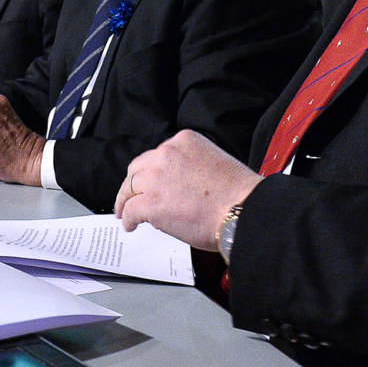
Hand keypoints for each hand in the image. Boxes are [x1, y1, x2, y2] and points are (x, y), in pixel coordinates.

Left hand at [114, 130, 261, 251]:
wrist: (243, 210)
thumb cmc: (239, 194)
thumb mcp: (214, 163)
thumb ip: (190, 167)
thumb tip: (176, 187)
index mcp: (184, 141)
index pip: (158, 155)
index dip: (151, 171)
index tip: (149, 181)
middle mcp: (167, 154)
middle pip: (138, 168)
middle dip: (133, 183)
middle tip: (130, 196)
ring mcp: (157, 177)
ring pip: (129, 187)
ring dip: (125, 201)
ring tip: (124, 212)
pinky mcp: (151, 202)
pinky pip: (131, 210)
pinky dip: (128, 218)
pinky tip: (131, 225)